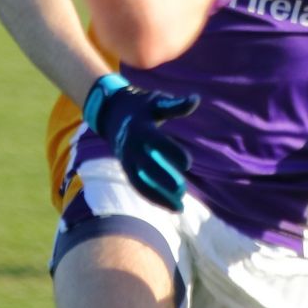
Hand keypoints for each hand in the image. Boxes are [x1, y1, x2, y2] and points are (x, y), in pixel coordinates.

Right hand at [83, 73, 198, 211]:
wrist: (112, 112)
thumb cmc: (141, 106)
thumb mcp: (156, 101)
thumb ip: (175, 105)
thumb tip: (196, 99)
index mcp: (140, 128)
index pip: (156, 142)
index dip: (171, 152)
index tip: (188, 163)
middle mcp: (131, 146)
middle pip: (146, 166)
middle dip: (162, 179)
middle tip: (182, 191)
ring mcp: (126, 159)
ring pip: (140, 181)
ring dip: (158, 196)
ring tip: (179, 208)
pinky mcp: (126, 167)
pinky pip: (137, 185)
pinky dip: (151, 197)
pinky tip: (169, 206)